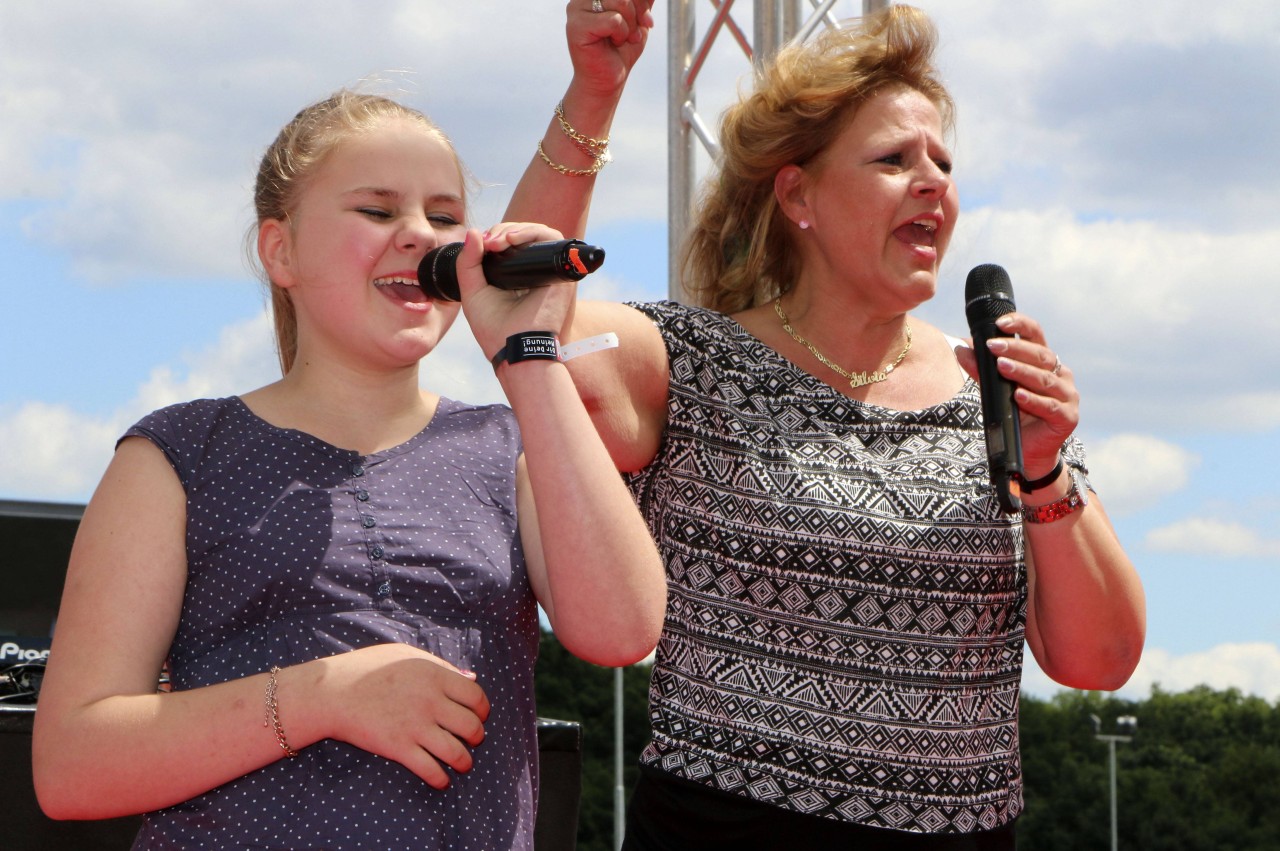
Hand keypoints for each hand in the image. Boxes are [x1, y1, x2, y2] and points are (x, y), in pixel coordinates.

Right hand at [318, 644, 489, 788]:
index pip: (476, 696)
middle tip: (472, 740)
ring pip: (456, 752)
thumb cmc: (367, 669)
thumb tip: (472, 677)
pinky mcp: (399, 748)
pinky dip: (441, 778)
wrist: (332, 692)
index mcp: (434, 675)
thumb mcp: (406, 655)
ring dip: (464, 762)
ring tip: (462, 764)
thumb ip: (441, 665)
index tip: (479, 715)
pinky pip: (431, 770)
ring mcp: (415, 726)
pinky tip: (441, 779)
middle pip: (471, 726)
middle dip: (477, 737)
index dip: (483, 709)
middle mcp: (430, 701)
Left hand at [456, 223, 576, 359]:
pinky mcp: (560, 273)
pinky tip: (512, 241)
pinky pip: (552, 239)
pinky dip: (532, 233)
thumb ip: (468, 262)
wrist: (512, 348)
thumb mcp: (472, 291)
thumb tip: (473, 231)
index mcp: (515, 274)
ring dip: (517, 229)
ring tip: (498, 241)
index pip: (511, 242)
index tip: (482, 243)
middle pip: (525, 234)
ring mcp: (548, 271)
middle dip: (504, 230)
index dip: (497, 235)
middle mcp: (534, 271)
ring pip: (539, 232)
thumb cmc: (493, 328)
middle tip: (489, 242)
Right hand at [566, 0, 654, 97]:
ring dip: (630, 24)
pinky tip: (614, 43)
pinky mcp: (576, 26)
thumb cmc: (621, 49)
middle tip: (639, 30)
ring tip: (624, 38)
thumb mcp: (638, 17)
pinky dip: (621, 34)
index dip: (641, 0)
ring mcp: (576, 9)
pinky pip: (613, 20)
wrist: (608, 79)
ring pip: (620, 1)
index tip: (646, 19)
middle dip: (639, 10)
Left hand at [955, 312, 1078, 479]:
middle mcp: (1060, 374)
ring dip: (1021, 371)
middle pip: (1040, 355)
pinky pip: (1050, 406)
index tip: (1000, 322)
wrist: (1028, 452)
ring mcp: (1068, 395)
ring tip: (1001, 366)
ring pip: (1044, 379)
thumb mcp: (995, 388)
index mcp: (1045, 361)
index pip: (1036, 335)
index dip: (1021, 325)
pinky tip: (1018, 396)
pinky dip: (1033, 401)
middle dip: (1015, 349)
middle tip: (992, 345)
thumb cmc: (1014, 414)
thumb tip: (960, 348)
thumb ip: (981, 369)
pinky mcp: (1068, 417)